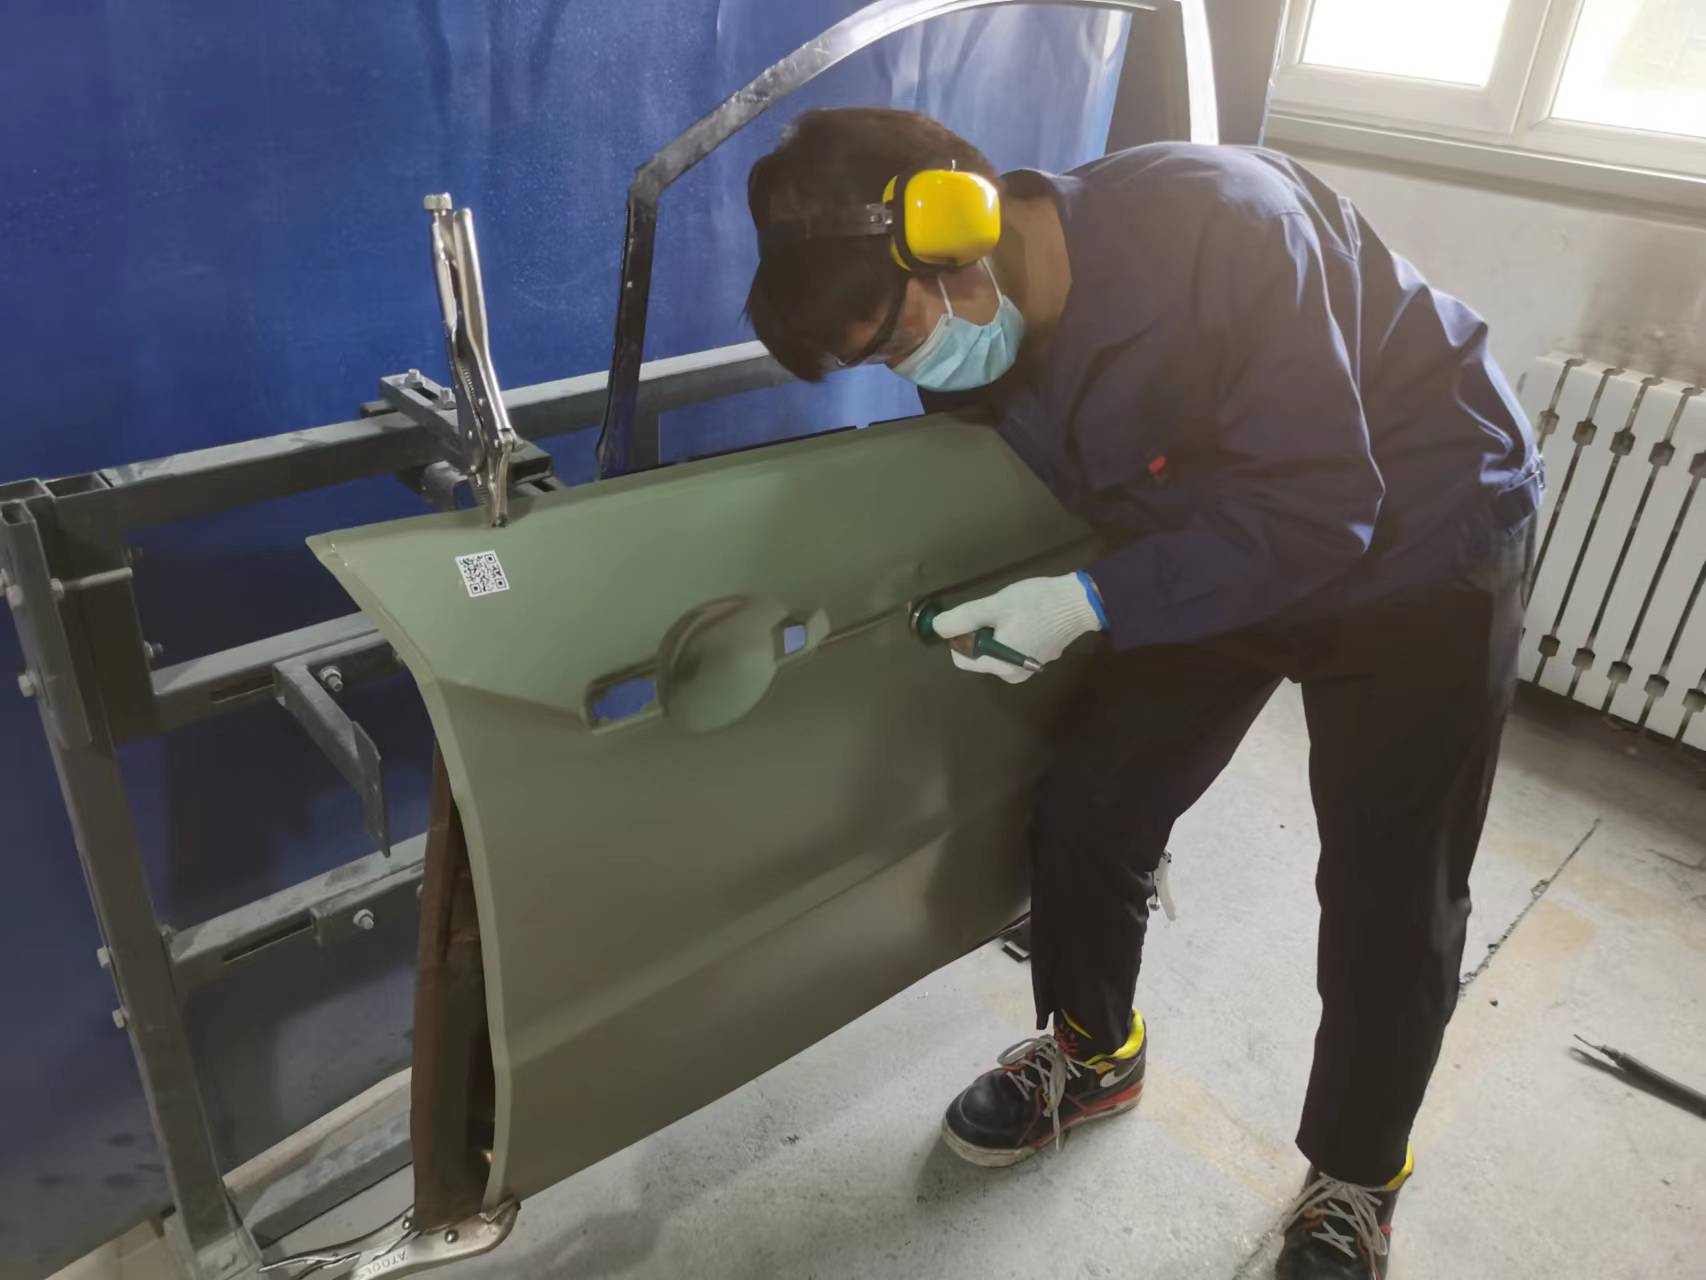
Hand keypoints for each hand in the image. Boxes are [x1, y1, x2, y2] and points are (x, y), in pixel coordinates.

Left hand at [931, 572, 1105, 682]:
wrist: (1080, 602)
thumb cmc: (1036, 603)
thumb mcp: (995, 606)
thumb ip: (963, 619)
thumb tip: (937, 629)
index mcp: (1001, 666)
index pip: (961, 658)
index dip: (962, 636)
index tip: (979, 617)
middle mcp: (1013, 675)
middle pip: (979, 655)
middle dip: (982, 634)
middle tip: (1000, 613)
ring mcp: (1028, 668)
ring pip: (996, 651)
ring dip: (997, 633)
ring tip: (1015, 615)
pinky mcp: (1040, 658)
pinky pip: (1013, 648)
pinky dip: (1012, 634)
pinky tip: (1028, 619)